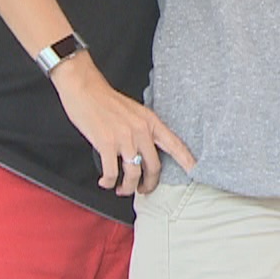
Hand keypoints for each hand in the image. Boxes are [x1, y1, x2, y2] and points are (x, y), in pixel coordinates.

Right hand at [51, 56, 195, 195]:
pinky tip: (106, 182)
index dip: (186, 159)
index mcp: (150, 121)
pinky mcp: (106, 143)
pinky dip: (109, 182)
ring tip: (122, 190)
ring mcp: (124, 138)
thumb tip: (145, 151)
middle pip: (154, 167)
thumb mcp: (134, 112)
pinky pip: (112, 172)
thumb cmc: (106, 101)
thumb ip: (142, 129)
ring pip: (134, 174)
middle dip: (149, 184)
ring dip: (129, 187)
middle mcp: (141, 130)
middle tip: (143, 190)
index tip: (195, 171)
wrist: (84, 88)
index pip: (174, 144)